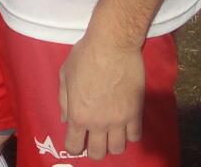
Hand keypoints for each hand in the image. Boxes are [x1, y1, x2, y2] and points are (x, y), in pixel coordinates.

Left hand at [58, 33, 144, 159]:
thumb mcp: (65, 75)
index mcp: (78, 115)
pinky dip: (130, 134)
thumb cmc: (84, 56)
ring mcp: (119, 120)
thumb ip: (64, 101)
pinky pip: (136, 136)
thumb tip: (65, 119)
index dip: (74, 147)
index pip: (74, 146)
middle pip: (98, 154)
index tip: (76, 140)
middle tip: (94, 138)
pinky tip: (125, 124)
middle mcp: (98, 123)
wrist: (112, 46)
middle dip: (94, 149)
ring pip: (118, 149)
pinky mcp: (136, 113)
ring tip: (110, 132)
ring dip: (113, 143)